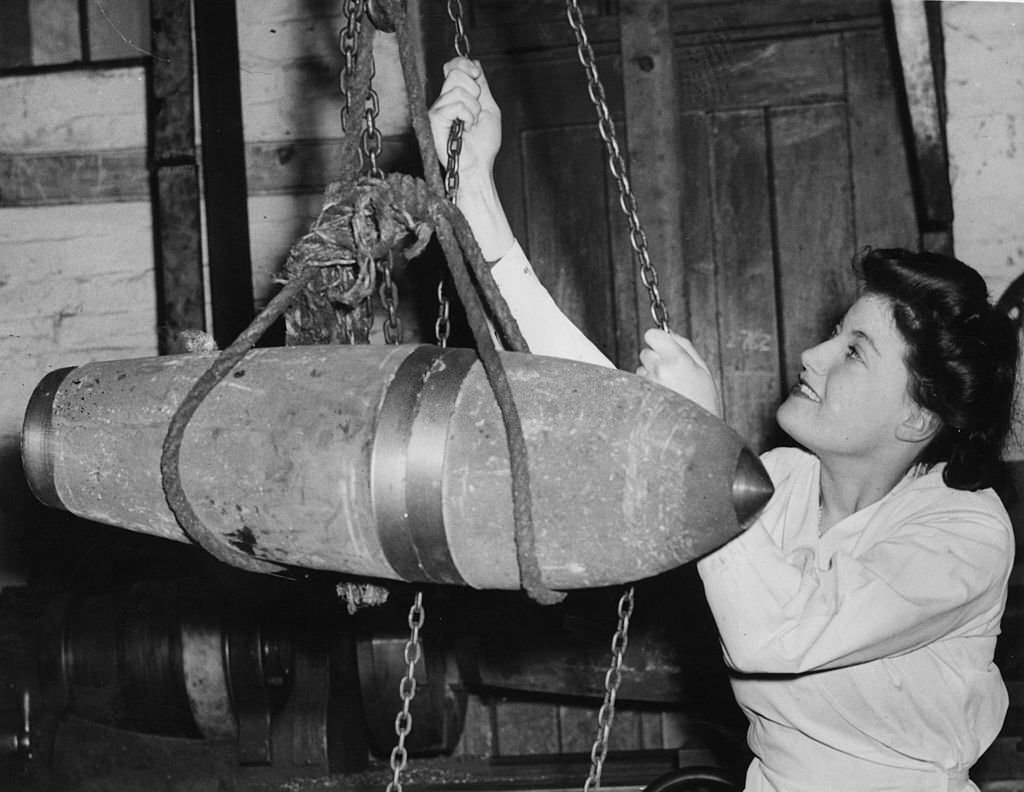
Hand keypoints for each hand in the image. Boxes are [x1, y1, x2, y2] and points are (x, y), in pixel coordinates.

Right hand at [428, 57, 500, 191]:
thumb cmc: (483, 145)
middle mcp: (443, 101)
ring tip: (471, 124)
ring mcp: (437, 110)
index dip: (463, 63)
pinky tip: (465, 128)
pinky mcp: (434, 119)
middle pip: (455, 73)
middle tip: (476, 112)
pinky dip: (467, 115)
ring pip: (456, 89)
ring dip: (473, 108)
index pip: (452, 66)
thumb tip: (475, 63)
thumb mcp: (489, 108)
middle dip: (474, 90)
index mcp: (455, 97)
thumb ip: (482, 86)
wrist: (478, 166)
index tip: (476, 74)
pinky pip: (454, 104)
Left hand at [637, 329, 721, 416]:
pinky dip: (647, 385)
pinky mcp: (640, 395)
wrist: (695, 431)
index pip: (652, 335)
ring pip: (642, 367)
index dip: (657, 338)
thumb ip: (684, 347)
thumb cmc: (703, 400)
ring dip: (651, 373)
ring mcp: (648, 383)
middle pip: (645, 351)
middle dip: (655, 357)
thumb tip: (669, 332)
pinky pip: (640, 383)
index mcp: (676, 359)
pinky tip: (662, 395)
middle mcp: (659, 369)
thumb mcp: (702, 369)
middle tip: (671, 370)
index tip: (663, 344)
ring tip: (669, 387)